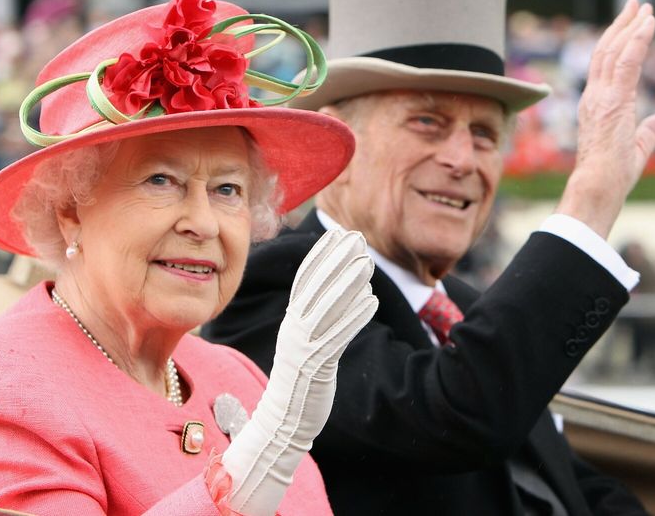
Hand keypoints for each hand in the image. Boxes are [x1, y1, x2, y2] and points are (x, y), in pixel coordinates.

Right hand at [221, 227, 377, 515]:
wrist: (282, 421)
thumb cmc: (300, 381)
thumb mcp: (305, 343)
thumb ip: (316, 319)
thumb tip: (337, 291)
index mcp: (291, 322)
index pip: (303, 280)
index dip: (320, 255)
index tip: (337, 235)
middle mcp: (294, 330)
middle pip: (315, 287)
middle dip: (336, 260)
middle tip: (357, 238)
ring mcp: (303, 347)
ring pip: (326, 308)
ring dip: (348, 283)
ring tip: (367, 262)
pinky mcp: (316, 366)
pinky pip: (337, 336)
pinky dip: (354, 317)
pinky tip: (372, 301)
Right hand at [556, 0, 654, 237]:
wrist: (598, 185)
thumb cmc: (612, 175)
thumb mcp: (638, 148)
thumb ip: (651, 130)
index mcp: (596, 105)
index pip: (605, 66)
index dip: (617, 42)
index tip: (630, 24)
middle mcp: (594, 96)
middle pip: (606, 51)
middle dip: (621, 25)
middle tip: (636, 5)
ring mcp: (601, 96)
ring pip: (614, 51)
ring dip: (630, 26)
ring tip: (644, 7)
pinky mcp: (614, 99)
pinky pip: (626, 62)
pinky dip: (637, 40)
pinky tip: (647, 24)